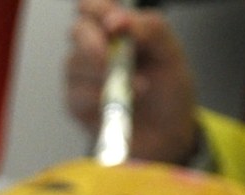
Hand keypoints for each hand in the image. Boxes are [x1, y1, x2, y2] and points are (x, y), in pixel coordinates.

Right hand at [64, 0, 199, 165]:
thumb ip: (149, 29)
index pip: (92, 7)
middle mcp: (94, 48)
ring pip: (75, 63)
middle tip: (110, 56)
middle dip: (94, 42)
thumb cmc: (168, 89)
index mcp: (117, 29)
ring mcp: (82, 77)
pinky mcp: (76, 104)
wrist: (168, 132)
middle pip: (77, 31)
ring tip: (140, 86)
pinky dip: (102, 97)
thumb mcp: (170, 53)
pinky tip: (124, 102)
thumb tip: (117, 20)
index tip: (114, 23)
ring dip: (107, 75)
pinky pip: (77, 94)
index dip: (98, 9)